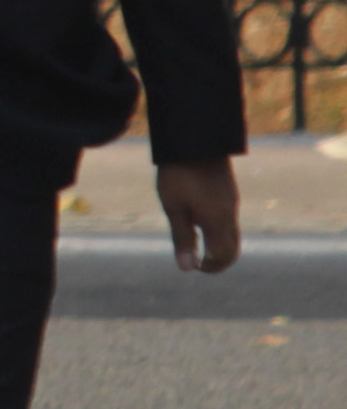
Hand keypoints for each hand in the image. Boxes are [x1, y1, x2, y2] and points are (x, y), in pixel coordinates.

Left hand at [159, 159, 241, 273]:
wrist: (195, 140)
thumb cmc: (179, 175)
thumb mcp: (174, 209)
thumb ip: (182, 239)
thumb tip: (187, 268)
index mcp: (218, 222)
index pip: (224, 256)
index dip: (210, 267)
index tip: (193, 266)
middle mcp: (230, 214)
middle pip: (233, 248)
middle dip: (218, 261)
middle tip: (198, 263)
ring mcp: (231, 202)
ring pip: (232, 234)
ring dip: (219, 246)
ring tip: (197, 244)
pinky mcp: (228, 192)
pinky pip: (229, 220)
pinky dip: (219, 232)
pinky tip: (200, 223)